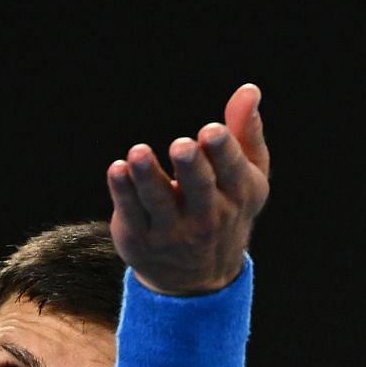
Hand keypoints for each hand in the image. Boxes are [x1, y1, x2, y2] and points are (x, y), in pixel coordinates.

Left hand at [106, 82, 271, 294]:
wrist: (198, 277)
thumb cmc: (225, 207)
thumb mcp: (245, 175)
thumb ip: (245, 131)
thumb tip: (248, 89)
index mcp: (237, 194)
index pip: (231, 171)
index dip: (222, 151)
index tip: (211, 132)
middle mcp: (207, 216)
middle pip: (198, 188)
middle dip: (191, 166)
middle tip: (182, 146)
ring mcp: (172, 231)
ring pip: (158, 202)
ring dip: (148, 176)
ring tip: (138, 154)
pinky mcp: (140, 238)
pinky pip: (131, 213)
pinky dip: (123, 192)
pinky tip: (117, 170)